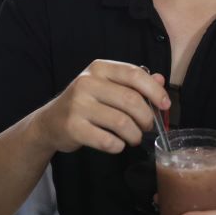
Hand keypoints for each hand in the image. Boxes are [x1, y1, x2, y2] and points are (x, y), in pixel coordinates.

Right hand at [31, 60, 169, 154]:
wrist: (50, 122)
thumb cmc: (85, 103)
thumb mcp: (107, 86)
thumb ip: (133, 83)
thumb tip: (160, 80)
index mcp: (99, 68)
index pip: (134, 74)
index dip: (155, 91)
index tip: (165, 105)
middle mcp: (87, 83)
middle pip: (131, 100)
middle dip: (146, 118)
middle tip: (148, 127)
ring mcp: (78, 105)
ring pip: (122, 122)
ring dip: (134, 135)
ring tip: (134, 138)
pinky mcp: (73, 127)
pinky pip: (107, 140)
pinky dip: (118, 146)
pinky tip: (117, 144)